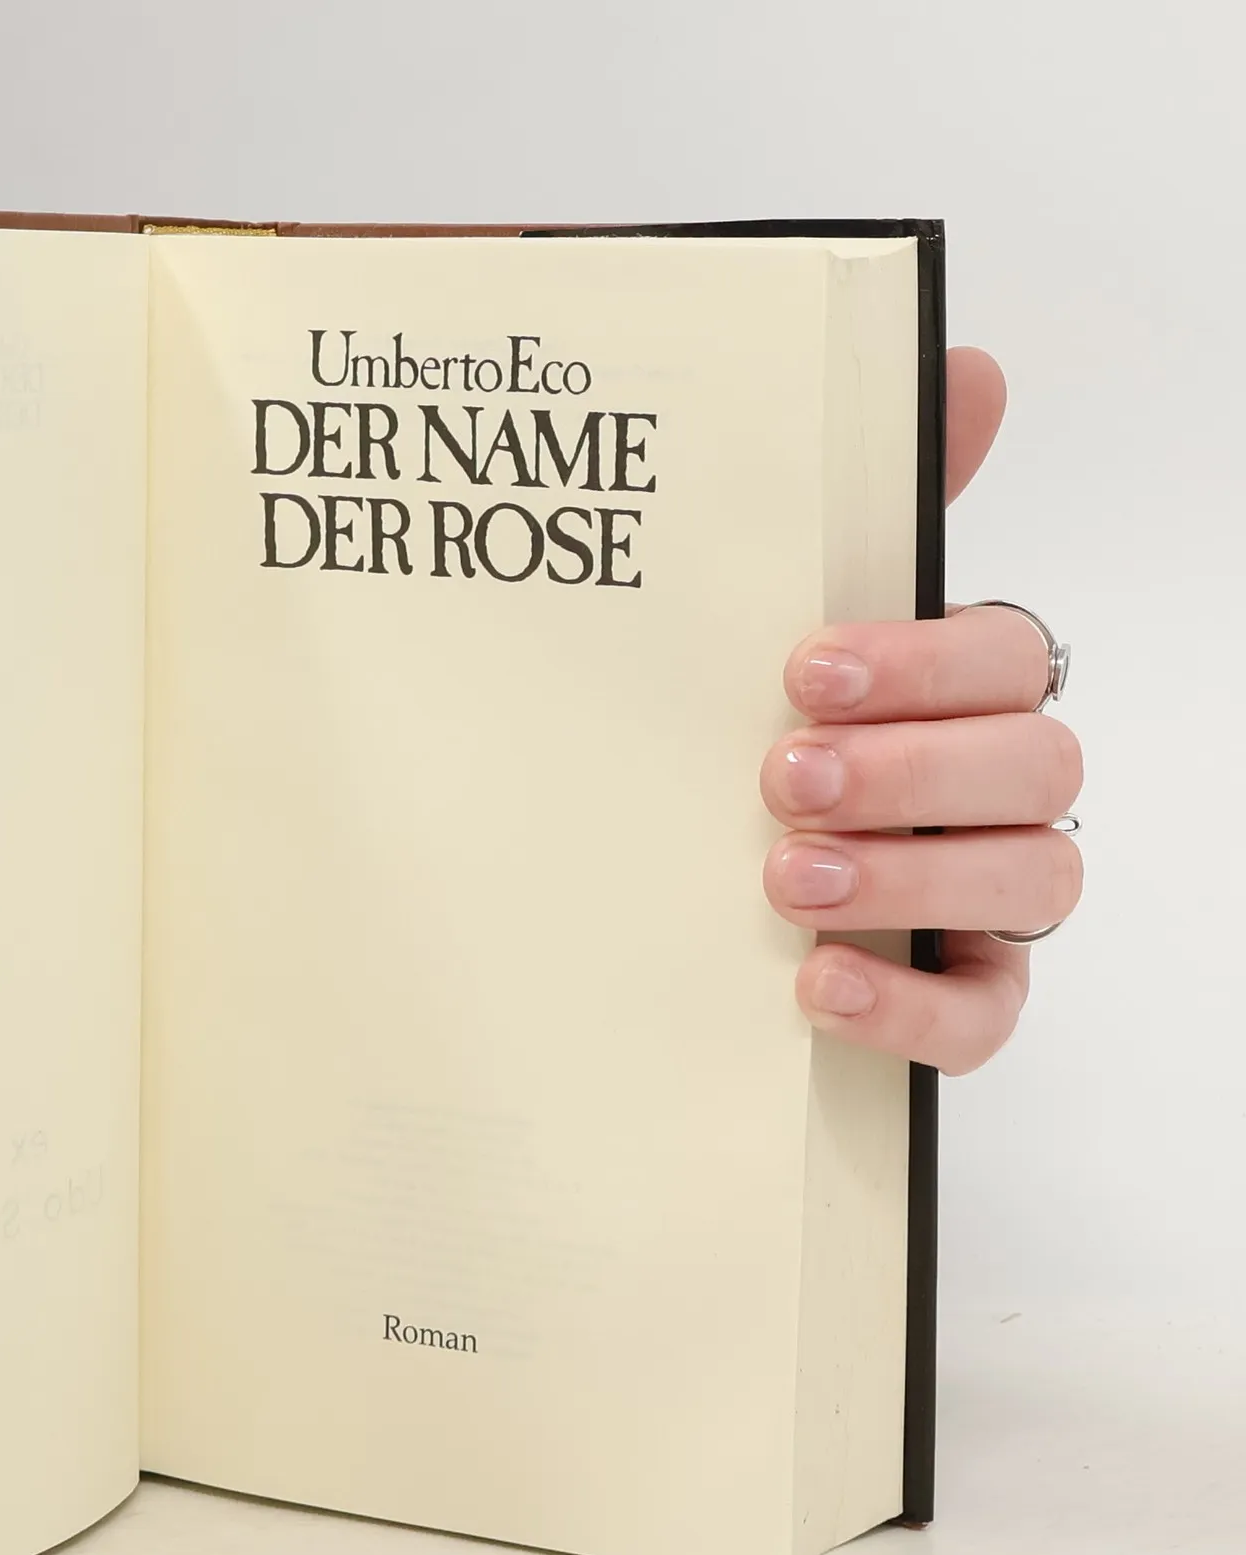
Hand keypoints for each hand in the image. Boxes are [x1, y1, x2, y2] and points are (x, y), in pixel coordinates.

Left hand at [760, 348, 1082, 1073]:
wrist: (689, 881)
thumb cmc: (755, 733)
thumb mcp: (778, 624)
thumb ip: (867, 511)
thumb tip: (964, 364)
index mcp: (961, 691)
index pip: (1005, 655)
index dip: (921, 662)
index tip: (800, 671)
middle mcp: (998, 790)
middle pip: (1036, 766)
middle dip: (910, 772)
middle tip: (778, 780)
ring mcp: (991, 899)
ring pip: (1036, 880)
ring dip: (913, 877)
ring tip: (787, 882)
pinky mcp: (963, 998)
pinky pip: (986, 1019)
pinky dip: (911, 1008)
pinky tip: (819, 986)